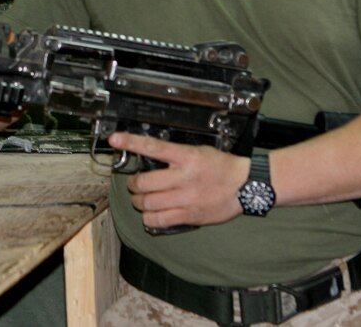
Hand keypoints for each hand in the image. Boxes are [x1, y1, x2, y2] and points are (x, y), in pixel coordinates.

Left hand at [108, 132, 250, 229]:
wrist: (246, 186)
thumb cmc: (222, 167)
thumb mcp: (198, 152)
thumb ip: (175, 155)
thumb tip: (150, 157)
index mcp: (187, 157)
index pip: (153, 147)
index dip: (131, 142)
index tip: (115, 139)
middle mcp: (184, 177)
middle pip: (145, 182)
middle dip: (133, 184)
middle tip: (135, 184)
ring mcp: (186, 198)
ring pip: (148, 203)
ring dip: (139, 201)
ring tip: (141, 199)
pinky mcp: (190, 216)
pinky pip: (159, 220)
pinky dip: (149, 218)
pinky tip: (150, 214)